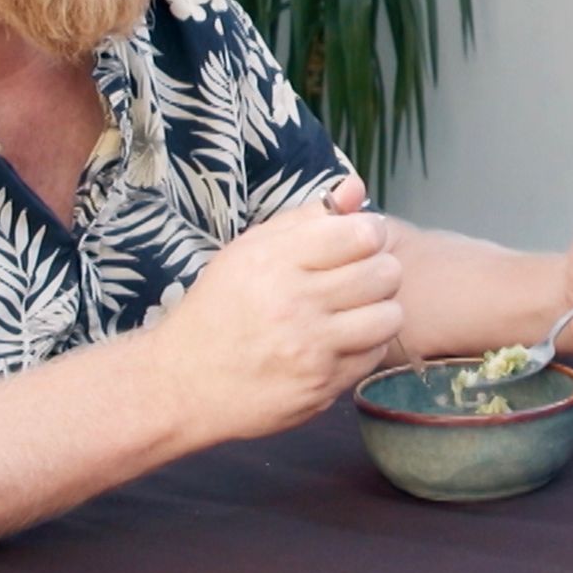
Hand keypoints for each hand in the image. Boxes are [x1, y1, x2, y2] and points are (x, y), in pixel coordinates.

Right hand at [147, 175, 403, 443]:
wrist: (182, 383)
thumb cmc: (218, 309)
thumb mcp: (249, 251)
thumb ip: (306, 218)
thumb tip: (356, 187)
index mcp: (275, 261)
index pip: (363, 234)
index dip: (370, 234)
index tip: (359, 243)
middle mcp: (295, 303)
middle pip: (385, 273)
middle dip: (380, 270)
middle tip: (360, 278)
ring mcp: (311, 348)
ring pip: (391, 316)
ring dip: (381, 310)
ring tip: (357, 311)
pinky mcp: (321, 385)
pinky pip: (376, 355)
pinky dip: (367, 345)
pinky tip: (344, 341)